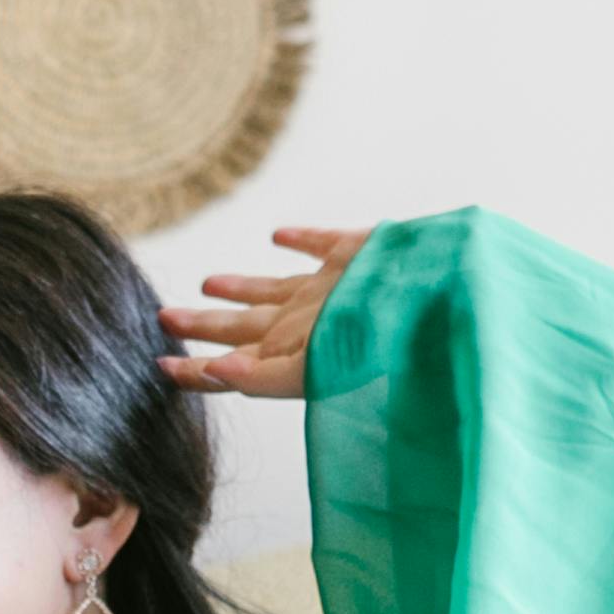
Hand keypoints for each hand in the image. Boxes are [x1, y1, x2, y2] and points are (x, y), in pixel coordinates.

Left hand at [156, 225, 372, 397]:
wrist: (456, 300)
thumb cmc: (392, 341)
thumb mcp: (321, 367)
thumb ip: (268, 377)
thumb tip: (216, 374)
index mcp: (296, 352)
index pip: (233, 366)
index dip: (196, 371)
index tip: (157, 368)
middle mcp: (309, 322)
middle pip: (243, 327)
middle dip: (203, 326)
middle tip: (163, 318)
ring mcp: (335, 289)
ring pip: (275, 288)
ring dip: (242, 288)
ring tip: (208, 283)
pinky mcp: (362, 255)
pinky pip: (322, 244)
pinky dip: (300, 240)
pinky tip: (280, 236)